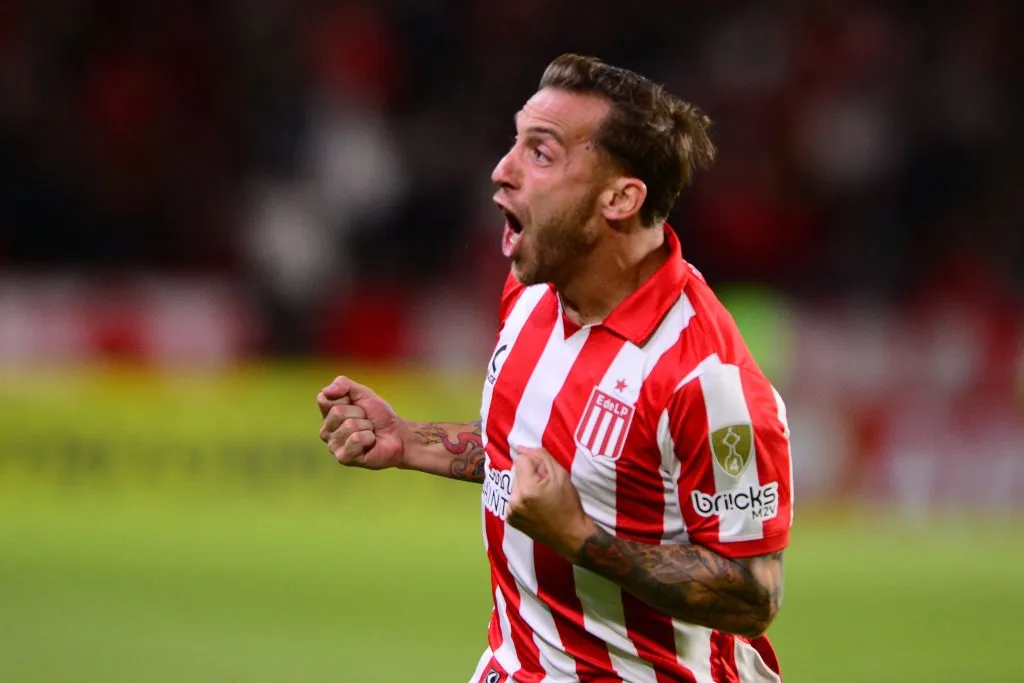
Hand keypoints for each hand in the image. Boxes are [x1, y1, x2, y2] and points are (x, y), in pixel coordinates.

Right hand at [316, 375, 404, 468]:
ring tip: (369, 432)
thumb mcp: (362, 393)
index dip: (346, 398)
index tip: (357, 404)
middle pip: (337, 412)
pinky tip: (370, 442)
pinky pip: (356, 439)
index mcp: (327, 414)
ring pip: (349, 425)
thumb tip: (326, 391)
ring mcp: (334, 445)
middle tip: (367, 421)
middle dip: (360, 413)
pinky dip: (369, 437)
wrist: (397, 434)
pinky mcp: (344, 458)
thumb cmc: (378, 415)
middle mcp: (326, 431)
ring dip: (366, 426)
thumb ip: (343, 384)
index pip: (324, 399)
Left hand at [507, 446, 598, 561]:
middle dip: (529, 474)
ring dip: (525, 486)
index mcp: (527, 488)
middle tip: (545, 487)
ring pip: (514, 484)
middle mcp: (514, 500)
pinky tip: (535, 507)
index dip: (535, 463)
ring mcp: (510, 512)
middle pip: (516, 472)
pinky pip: (513, 498)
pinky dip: (522, 498)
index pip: (520, 459)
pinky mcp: (510, 519)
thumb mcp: (561, 474)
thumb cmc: (569, 504)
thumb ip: (540, 456)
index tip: (545, 475)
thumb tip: (521, 448)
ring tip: (540, 498)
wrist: (570, 535)